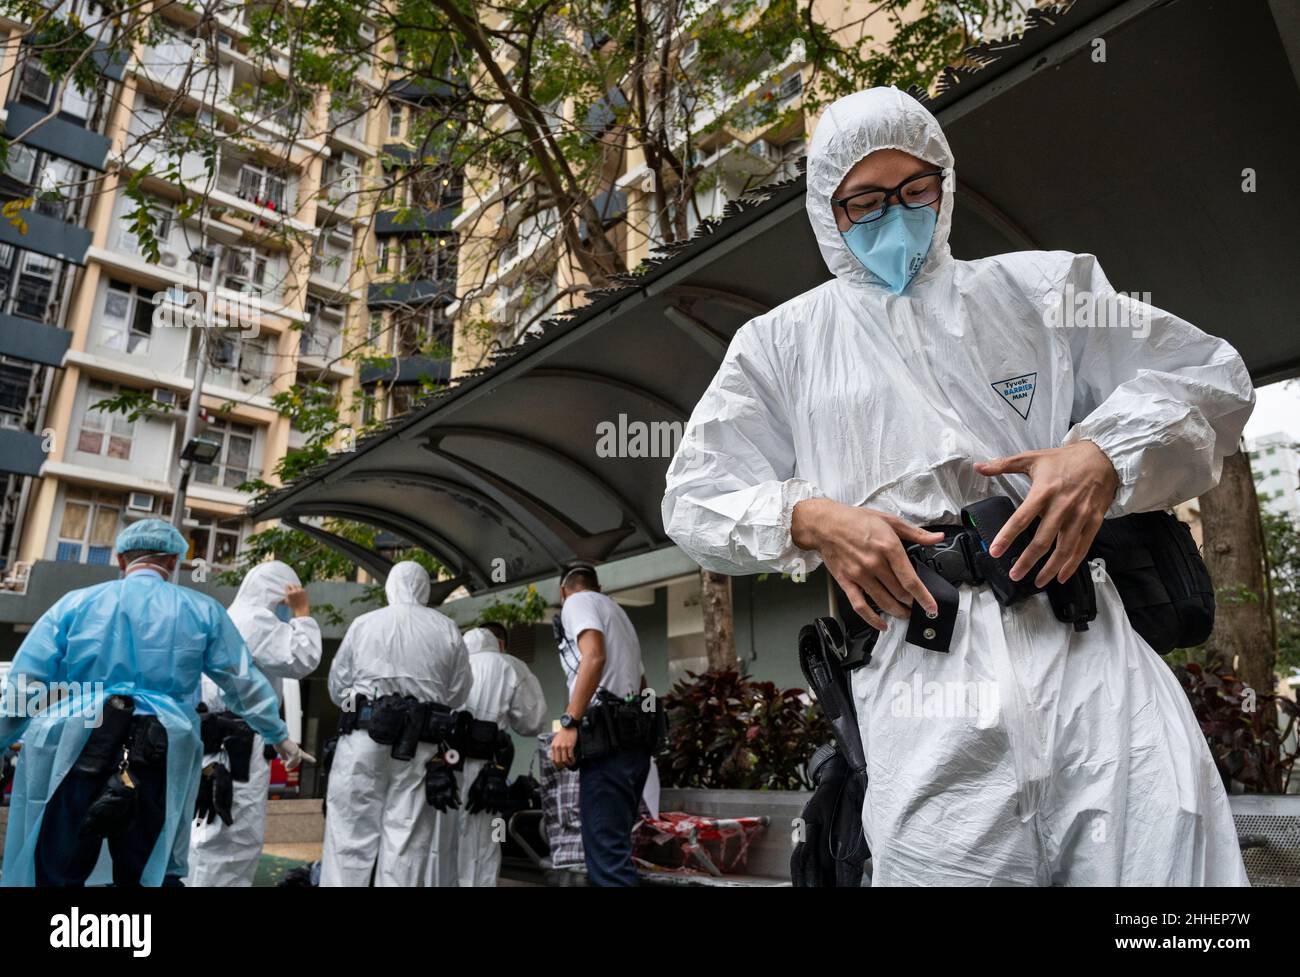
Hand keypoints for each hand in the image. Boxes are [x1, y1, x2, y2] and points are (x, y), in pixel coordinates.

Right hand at [275, 739, 315, 771]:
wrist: (277, 737)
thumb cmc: (279, 743)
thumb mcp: (282, 752)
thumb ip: (284, 757)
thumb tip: (285, 763)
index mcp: (295, 749)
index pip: (304, 755)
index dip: (309, 758)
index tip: (314, 761)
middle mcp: (297, 749)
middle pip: (299, 760)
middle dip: (293, 766)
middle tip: (286, 769)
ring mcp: (296, 750)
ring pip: (297, 761)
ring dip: (291, 765)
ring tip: (285, 766)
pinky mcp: (294, 751)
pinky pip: (294, 760)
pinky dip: (290, 764)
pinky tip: (286, 765)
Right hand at [284, 584, 309, 617]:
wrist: (301, 608)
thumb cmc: (293, 606)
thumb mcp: (287, 602)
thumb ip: (282, 599)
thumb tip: (275, 600)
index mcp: (289, 594)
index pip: (286, 587)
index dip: (286, 586)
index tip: (286, 586)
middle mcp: (294, 591)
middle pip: (291, 584)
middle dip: (290, 585)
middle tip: (289, 585)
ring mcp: (299, 591)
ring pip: (296, 585)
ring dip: (295, 586)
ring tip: (294, 588)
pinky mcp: (304, 591)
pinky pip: (300, 588)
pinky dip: (299, 589)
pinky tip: (298, 590)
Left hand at [550, 727, 576, 768]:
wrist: (569, 726)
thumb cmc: (563, 734)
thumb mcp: (556, 740)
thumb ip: (555, 748)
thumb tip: (556, 757)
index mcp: (553, 746)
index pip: (553, 759)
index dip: (556, 765)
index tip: (560, 766)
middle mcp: (557, 747)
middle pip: (558, 761)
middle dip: (562, 766)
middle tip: (566, 766)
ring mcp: (563, 746)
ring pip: (565, 760)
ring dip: (569, 764)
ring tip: (571, 764)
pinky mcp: (570, 745)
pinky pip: (570, 756)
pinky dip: (572, 760)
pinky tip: (574, 760)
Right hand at [791, 498, 941, 630]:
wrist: (825, 523)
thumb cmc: (856, 520)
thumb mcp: (890, 520)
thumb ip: (916, 533)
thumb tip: (937, 538)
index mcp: (888, 547)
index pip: (910, 579)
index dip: (923, 597)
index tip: (932, 607)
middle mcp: (874, 563)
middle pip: (899, 593)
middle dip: (912, 604)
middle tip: (918, 607)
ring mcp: (859, 574)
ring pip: (883, 601)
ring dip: (898, 612)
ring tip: (905, 614)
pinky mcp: (846, 581)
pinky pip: (860, 606)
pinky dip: (872, 619)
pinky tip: (882, 624)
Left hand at [974, 440, 1118, 586]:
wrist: (1103, 457)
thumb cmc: (1064, 459)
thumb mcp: (1032, 457)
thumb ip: (1003, 465)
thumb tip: (978, 467)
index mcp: (1044, 491)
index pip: (1021, 518)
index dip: (1007, 536)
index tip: (995, 551)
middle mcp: (1062, 506)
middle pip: (1042, 540)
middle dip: (1027, 561)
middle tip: (1014, 574)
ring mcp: (1080, 515)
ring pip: (1063, 548)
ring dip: (1050, 568)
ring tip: (1037, 582)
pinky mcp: (1094, 521)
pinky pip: (1082, 547)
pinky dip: (1072, 564)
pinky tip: (1061, 576)